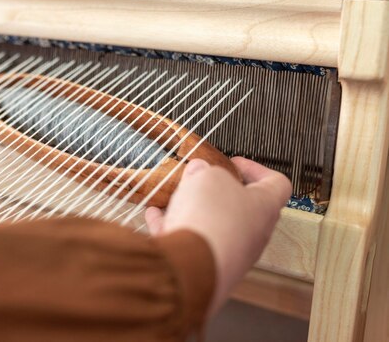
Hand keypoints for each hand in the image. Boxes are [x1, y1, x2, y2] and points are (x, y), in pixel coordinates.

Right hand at [145, 157, 291, 315]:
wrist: (192, 266)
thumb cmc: (211, 220)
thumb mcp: (207, 176)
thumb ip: (206, 171)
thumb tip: (200, 171)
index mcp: (264, 207)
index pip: (276, 184)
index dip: (256, 169)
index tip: (236, 164)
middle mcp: (253, 234)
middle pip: (240, 207)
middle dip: (216, 191)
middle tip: (200, 179)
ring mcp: (230, 254)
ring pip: (213, 226)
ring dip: (193, 210)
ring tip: (173, 196)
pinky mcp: (206, 268)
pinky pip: (190, 244)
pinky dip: (174, 228)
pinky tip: (156, 216)